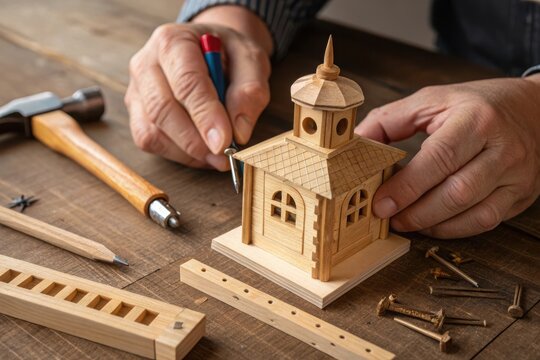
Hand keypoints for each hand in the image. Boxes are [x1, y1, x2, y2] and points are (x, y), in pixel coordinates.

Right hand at [125, 8, 270, 169]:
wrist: (211, 50)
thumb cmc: (228, 54)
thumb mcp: (251, 60)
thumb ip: (250, 91)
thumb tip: (239, 132)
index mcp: (173, 41)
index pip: (186, 83)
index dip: (205, 116)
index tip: (224, 142)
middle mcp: (146, 64)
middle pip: (162, 109)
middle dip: (194, 141)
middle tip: (223, 157)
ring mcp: (136, 91)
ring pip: (151, 131)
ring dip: (187, 152)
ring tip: (217, 156)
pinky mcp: (137, 113)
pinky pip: (150, 142)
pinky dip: (178, 155)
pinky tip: (202, 154)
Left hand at [355, 76, 539, 237]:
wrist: (533, 109)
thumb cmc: (475, 105)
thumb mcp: (431, 100)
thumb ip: (389, 120)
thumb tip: (356, 146)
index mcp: (477, 118)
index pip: (439, 159)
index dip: (406, 187)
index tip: (380, 204)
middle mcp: (504, 148)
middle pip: (457, 192)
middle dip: (416, 212)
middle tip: (388, 218)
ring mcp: (518, 174)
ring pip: (474, 213)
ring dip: (433, 225)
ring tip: (406, 222)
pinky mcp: (522, 194)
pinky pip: (487, 222)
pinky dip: (454, 229)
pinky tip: (432, 225)